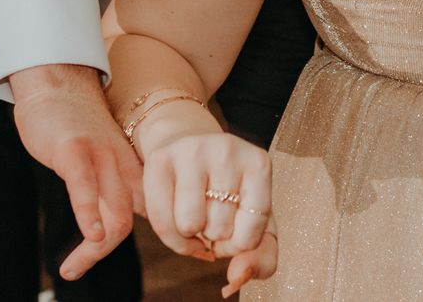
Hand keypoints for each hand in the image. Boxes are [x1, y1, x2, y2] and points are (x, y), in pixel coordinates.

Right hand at [11, 64, 144, 282]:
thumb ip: (111, 188)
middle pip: (135, 220)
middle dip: (112, 253)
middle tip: (83, 274)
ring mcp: (100, 157)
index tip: (170, 258)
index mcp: (133, 169)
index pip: (156, 211)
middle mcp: (123, 165)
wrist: (58, 81)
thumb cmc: (77, 125)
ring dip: (95, 249)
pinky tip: (90, 236)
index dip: (163, 237)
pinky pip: (86, 187)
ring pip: (114, 211)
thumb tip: (116, 227)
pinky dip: (89, 215)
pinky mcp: (74, 151)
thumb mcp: (103, 158)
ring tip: (71, 271)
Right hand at [139, 129, 276, 294]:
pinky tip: (177, 217)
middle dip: (213, 234)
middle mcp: (227, 150)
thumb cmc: (228, 188)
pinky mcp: (160, 159)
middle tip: (212, 215)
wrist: (190, 144)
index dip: (239, 244)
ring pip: (189, 225)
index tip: (235, 231)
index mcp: (259, 164)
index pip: (252, 232)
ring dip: (190, 232)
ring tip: (197, 214)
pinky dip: (168, 232)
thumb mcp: (256, 219)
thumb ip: (262, 258)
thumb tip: (237, 277)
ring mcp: (192, 151)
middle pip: (218, 230)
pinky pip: (160, 220)